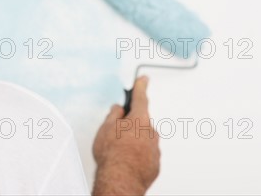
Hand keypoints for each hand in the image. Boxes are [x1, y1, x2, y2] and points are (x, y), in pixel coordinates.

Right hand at [92, 76, 160, 195]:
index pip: (140, 98)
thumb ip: (114, 115)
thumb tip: (118, 109)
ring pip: (143, 140)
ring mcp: (155, 149)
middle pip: (140, 122)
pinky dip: (137, 155)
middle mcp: (151, 132)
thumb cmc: (113, 155)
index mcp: (139, 119)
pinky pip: (145, 154)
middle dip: (130, 125)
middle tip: (115, 134)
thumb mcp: (106, 128)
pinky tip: (125, 161)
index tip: (143, 80)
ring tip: (118, 152)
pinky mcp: (154, 164)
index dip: (140, 87)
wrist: (120, 180)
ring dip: (133, 142)